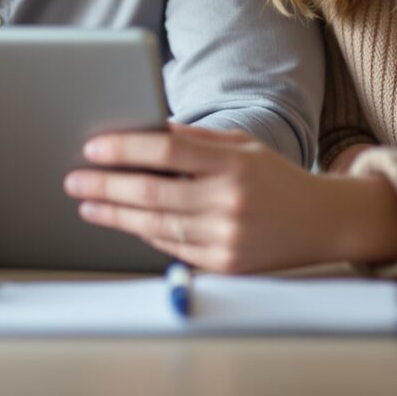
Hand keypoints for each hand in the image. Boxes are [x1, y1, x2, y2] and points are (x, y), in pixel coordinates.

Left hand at [63, 124, 396, 272]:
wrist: (322, 221)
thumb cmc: (275, 177)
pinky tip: (123, 221)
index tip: (92, 148)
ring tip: (88, 204)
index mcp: (233, 164)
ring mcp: (227, 237)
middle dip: (106, 185)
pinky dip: (145, 232)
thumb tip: (143, 131)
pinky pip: (174, 247)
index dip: (124, 149)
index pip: (166, 152)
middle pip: (152, 192)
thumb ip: (193, 140)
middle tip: (74, 180)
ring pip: (156, 224)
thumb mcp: (242, 147)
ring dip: (115, 214)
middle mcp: (230, 202)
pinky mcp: (225, 265)